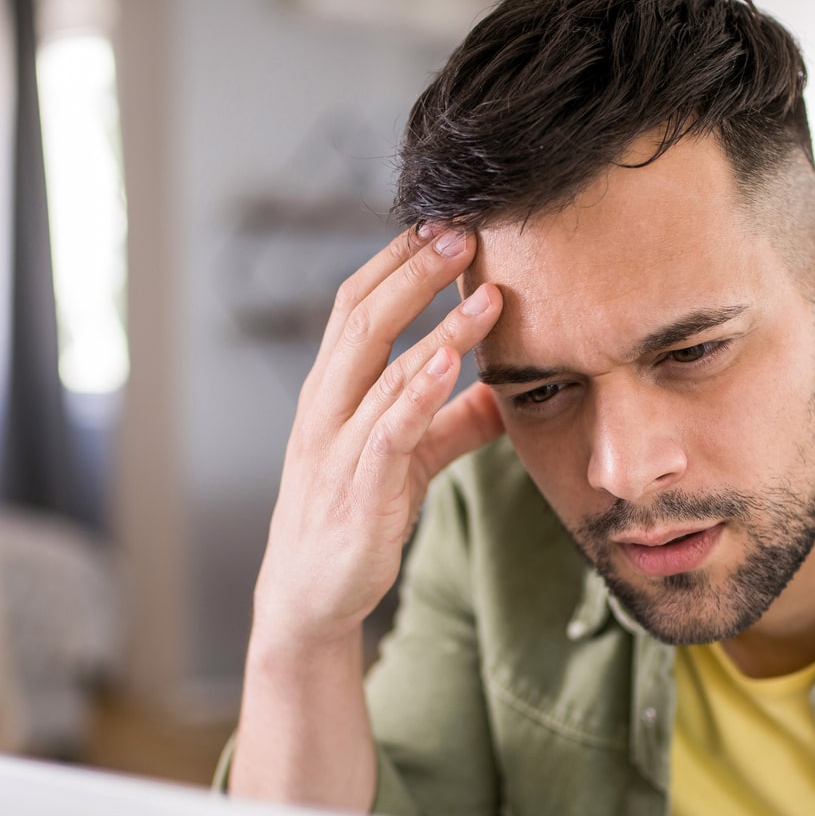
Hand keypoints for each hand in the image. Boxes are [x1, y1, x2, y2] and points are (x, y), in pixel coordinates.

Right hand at [253, 224, 505, 648]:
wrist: (310, 596)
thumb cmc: (354, 517)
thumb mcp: (410, 460)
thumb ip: (450, 422)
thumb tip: (504, 390)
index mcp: (333, 390)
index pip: (358, 304)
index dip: (398, 259)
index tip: (444, 219)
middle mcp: (326, 408)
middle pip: (364, 318)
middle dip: (414, 269)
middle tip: (464, 227)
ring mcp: (339, 448)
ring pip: (383, 369)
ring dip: (437, 326)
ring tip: (484, 289)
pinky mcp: (360, 491)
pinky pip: (389, 432)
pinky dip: (419, 394)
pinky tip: (453, 365)